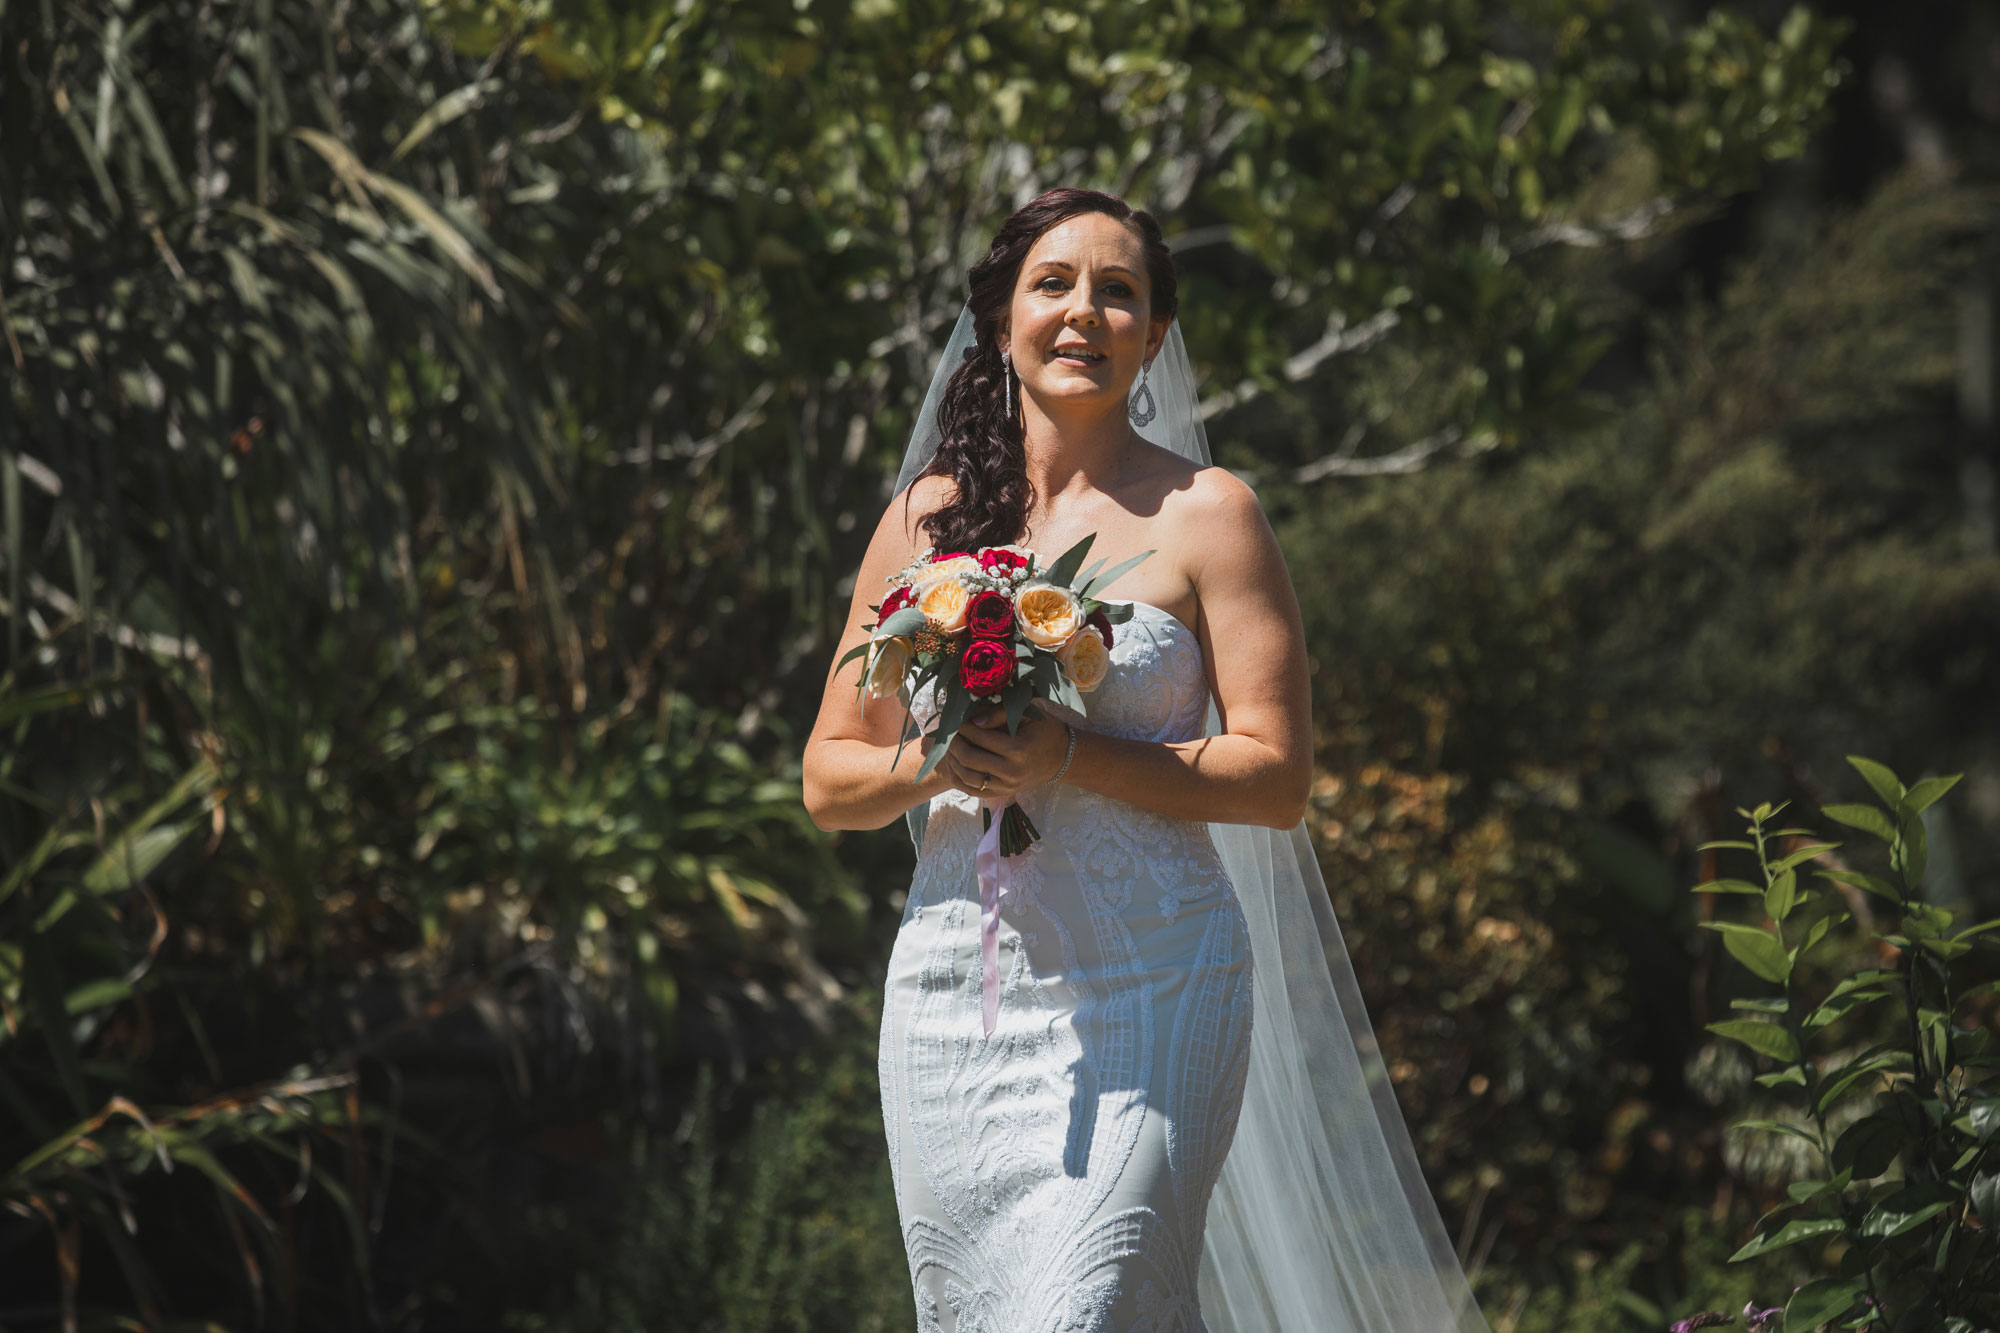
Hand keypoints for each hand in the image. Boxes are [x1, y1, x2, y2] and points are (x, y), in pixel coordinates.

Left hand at [938, 703, 1067, 804]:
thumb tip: (972, 720)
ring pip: (967, 777)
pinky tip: (954, 765)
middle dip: (953, 743)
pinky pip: (973, 791)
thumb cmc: (1046, 730)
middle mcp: (1011, 771)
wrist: (1063, 757)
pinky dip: (958, 779)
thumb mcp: (1028, 714)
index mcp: (1017, 749)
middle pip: (969, 758)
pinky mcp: (1004, 793)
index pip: (979, 736)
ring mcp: (1007, 786)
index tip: (958, 718)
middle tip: (950, 732)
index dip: (963, 726)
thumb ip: (999, 713)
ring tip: (950, 747)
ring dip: (953, 761)